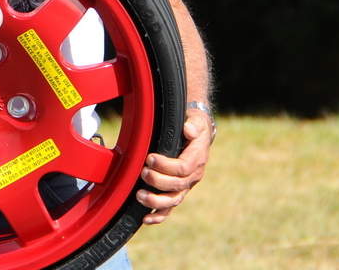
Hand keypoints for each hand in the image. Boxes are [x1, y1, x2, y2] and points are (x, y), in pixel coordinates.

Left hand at [136, 107, 212, 224]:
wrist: (198, 134)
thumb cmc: (194, 126)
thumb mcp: (197, 120)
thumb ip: (193, 124)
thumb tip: (188, 129)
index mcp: (197, 159)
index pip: (183, 168)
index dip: (166, 165)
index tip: (150, 158)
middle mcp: (193, 176)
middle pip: (177, 186)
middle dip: (157, 180)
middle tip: (143, 172)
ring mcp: (186, 187)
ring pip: (173, 200)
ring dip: (155, 201)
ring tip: (140, 195)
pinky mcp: (178, 192)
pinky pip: (170, 208)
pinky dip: (158, 216)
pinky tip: (145, 219)